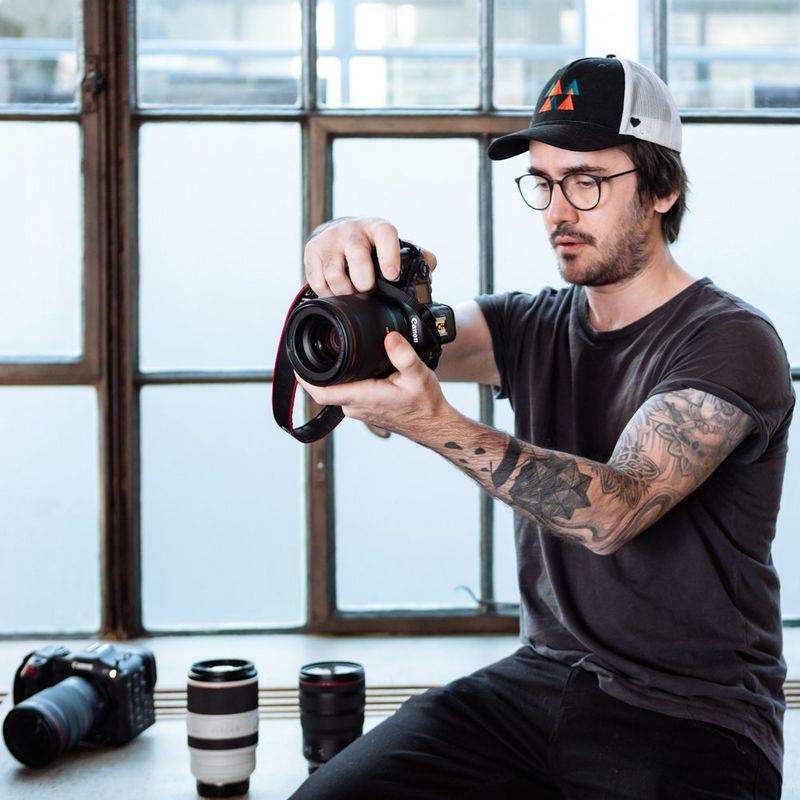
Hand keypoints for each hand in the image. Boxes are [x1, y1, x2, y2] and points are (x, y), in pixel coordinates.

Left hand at [296, 331, 450, 441]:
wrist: (433, 424)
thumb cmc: (425, 404)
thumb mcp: (419, 375)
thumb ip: (404, 355)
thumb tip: (390, 337)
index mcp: (363, 397)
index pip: (321, 392)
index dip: (304, 379)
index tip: (296, 362)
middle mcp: (356, 406)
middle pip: (324, 388)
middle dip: (316, 369)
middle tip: (313, 344)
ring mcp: (358, 409)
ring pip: (335, 390)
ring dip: (331, 374)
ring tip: (331, 351)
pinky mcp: (363, 408)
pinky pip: (345, 393)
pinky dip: (343, 380)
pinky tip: (348, 366)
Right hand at [304, 217, 436, 296]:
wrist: (340, 234)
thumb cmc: (373, 246)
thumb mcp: (395, 247)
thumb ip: (417, 257)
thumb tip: (428, 269)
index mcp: (377, 228)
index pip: (385, 234)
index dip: (389, 254)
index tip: (391, 275)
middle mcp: (351, 229)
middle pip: (356, 255)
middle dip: (364, 280)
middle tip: (368, 289)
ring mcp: (329, 239)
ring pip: (334, 273)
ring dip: (345, 292)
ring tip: (353, 294)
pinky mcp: (311, 250)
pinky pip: (317, 281)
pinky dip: (328, 293)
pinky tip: (337, 292)